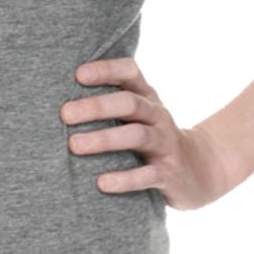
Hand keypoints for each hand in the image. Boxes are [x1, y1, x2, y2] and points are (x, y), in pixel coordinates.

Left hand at [61, 56, 231, 210]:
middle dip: (96, 106)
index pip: (130, 72)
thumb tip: (53, 98)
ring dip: (104, 139)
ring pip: (137, 135)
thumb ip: (108, 103)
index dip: (106, 70)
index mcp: (146, 97)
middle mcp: (157, 115)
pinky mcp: (169, 173)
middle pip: (129, 103)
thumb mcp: (137, 115)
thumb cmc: (152, 138)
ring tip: (74, 146)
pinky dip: (124, 179)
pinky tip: (101, 183)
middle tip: (65, 114)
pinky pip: (148, 175)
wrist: (200, 170)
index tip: (78, 74)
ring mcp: (165, 143)